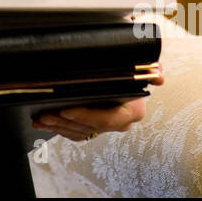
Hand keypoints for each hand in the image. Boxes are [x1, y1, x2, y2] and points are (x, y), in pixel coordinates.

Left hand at [31, 71, 163, 141]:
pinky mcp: (95, 128)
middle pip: (90, 127)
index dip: (86, 116)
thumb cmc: (132, 70)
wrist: (129, 78)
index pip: (108, 119)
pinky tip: (44, 122)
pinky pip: (76, 133)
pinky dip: (59, 128)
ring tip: (41, 118)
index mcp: (132, 110)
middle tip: (47, 114)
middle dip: (65, 122)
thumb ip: (151, 69)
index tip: (67, 110)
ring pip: (80, 132)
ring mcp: (107, 127)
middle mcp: (120, 123)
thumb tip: (160, 76)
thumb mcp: (141, 67)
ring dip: (58, 126)